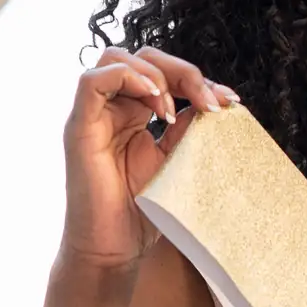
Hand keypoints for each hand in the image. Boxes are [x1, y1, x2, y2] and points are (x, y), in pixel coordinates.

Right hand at [60, 47, 235, 271]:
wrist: (115, 249)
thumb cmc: (141, 212)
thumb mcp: (176, 161)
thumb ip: (187, 129)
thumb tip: (210, 101)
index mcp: (133, 114)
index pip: (162, 73)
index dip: (197, 79)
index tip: (227, 102)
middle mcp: (111, 109)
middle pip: (142, 57)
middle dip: (182, 71)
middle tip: (208, 101)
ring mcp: (93, 116)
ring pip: (115, 58)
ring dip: (155, 75)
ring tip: (174, 109)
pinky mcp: (79, 128)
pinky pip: (92, 81)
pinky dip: (127, 78)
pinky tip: (155, 101)